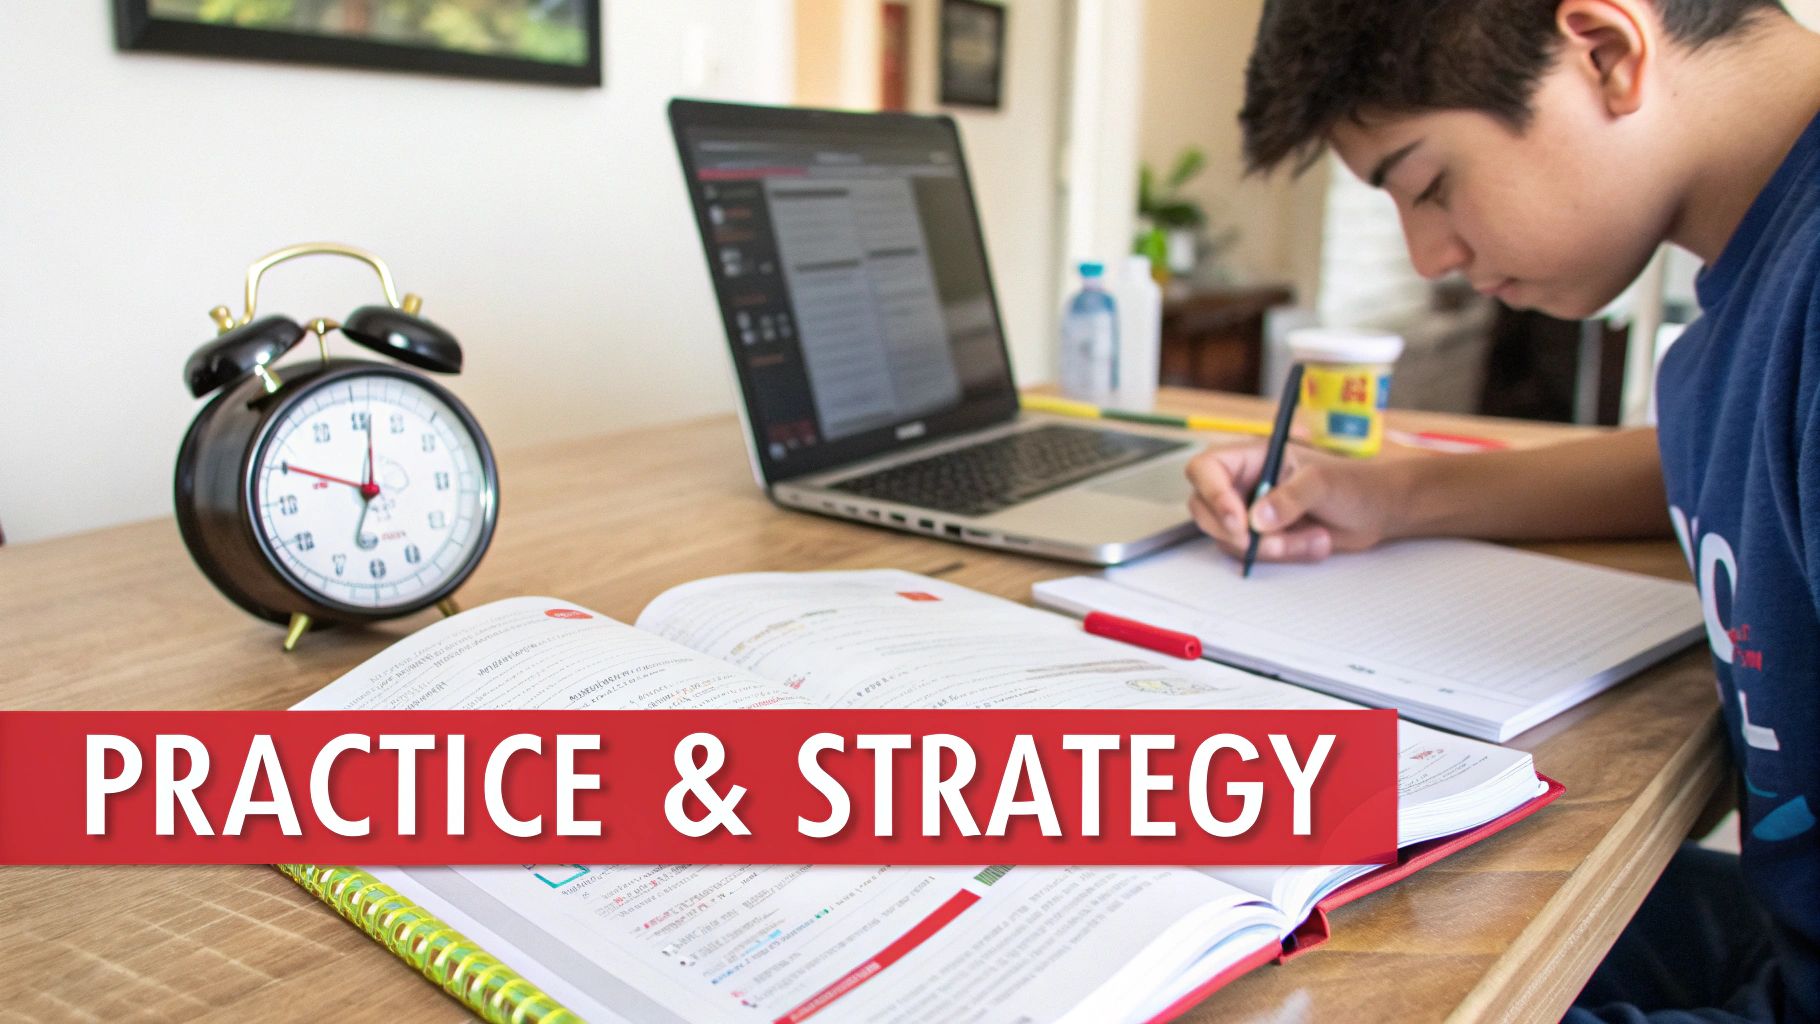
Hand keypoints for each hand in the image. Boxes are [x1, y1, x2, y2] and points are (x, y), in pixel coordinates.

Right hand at [1184, 442, 1403, 563]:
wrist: (1378, 511)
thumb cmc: (1354, 484)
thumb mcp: (1324, 483)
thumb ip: (1291, 497)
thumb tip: (1257, 519)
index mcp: (1252, 458)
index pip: (1206, 470)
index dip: (1212, 495)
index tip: (1239, 521)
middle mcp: (1244, 484)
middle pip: (1205, 510)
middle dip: (1235, 533)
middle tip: (1269, 542)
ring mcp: (1251, 513)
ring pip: (1231, 539)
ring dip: (1271, 548)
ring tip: (1314, 537)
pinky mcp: (1264, 538)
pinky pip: (1253, 556)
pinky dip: (1284, 556)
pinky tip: (1315, 543)